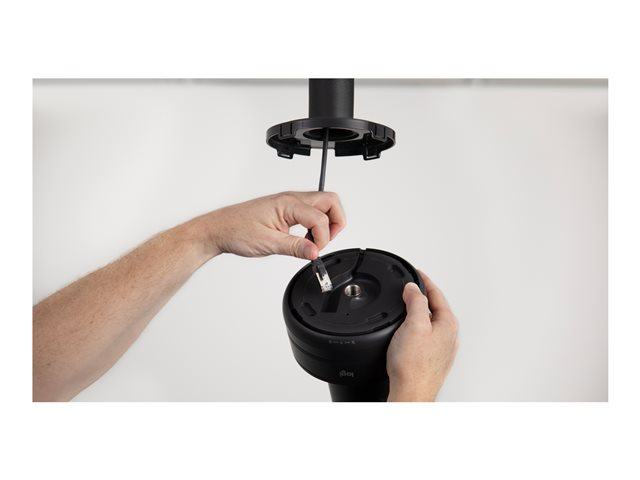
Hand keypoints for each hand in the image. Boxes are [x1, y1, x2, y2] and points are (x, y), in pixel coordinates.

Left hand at [196, 191, 345, 259]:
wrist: (219, 229)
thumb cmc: (237, 231)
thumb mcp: (268, 244)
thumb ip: (296, 248)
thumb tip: (315, 252)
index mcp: (288, 204)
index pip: (320, 217)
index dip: (323, 237)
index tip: (314, 251)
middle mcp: (291, 199)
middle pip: (330, 201)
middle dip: (336, 222)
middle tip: (325, 241)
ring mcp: (290, 202)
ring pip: (323, 205)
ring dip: (326, 223)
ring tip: (314, 241)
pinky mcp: (286, 209)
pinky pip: (311, 211)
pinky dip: (315, 224)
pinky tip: (305, 238)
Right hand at [386, 271, 458, 400]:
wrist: (411, 392)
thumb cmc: (414, 365)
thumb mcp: (414, 324)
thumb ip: (416, 301)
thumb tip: (414, 288)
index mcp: (448, 324)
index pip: (437, 294)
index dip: (424, 281)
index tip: (416, 273)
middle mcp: (449, 335)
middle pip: (436, 307)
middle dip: (423, 295)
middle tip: (410, 287)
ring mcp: (442, 348)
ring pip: (431, 321)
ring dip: (420, 311)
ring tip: (407, 305)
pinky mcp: (432, 358)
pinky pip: (426, 334)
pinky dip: (417, 326)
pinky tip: (407, 331)